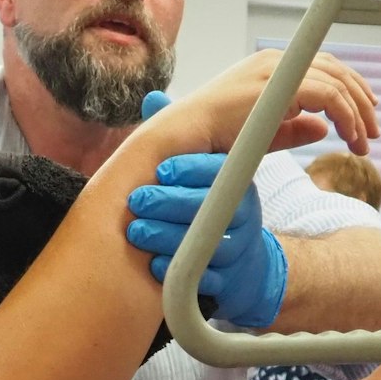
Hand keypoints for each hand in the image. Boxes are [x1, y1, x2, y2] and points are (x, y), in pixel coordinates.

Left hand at [126, 93, 288, 327]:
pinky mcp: (230, 280)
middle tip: (137, 203)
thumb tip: (151, 98)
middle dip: (169, 203)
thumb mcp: (200, 173)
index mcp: (236, 182)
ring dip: (168, 239)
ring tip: (138, 233)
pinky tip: (155, 266)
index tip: (161, 170)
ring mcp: (238, 248)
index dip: (189, 169)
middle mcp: (243, 213)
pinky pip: (205, 279)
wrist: (244, 266)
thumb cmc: (211, 210)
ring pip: (205, 243)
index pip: (217, 171)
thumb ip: (177, 139)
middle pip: (209, 206)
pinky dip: (178, 275)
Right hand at [133, 48, 378, 160]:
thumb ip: (296, 128)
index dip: (351, 87)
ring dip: (358, 114)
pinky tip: (349, 138)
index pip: (323, 66)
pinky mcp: (279, 87)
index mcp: (270, 67)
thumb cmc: (215, 139)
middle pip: (337, 70)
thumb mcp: (265, 132)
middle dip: (362, 101)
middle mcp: (275, 61)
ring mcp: (277, 70)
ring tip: (364, 143)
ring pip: (337, 83)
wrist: (186, 138)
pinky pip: (329, 96)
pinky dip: (346, 117)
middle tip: (373, 132)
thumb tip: (324, 129)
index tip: (365, 114)